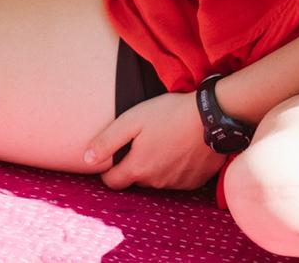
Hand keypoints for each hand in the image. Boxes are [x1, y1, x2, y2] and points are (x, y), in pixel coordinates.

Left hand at [83, 92, 224, 190]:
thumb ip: (108, 141)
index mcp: (138, 168)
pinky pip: (175, 178)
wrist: (211, 118)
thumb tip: (87, 159)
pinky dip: (172, 167)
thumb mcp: (133, 120)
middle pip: (135, 179)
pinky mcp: (193, 181)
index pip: (112, 182)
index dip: (106, 170)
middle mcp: (156, 182)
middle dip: (132, 164)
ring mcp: (176, 184)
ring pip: (155, 179)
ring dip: (153, 165)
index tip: (110, 157)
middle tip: (139, 141)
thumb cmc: (169, 114)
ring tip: (161, 140)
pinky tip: (178, 148)